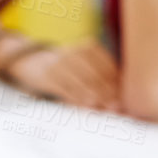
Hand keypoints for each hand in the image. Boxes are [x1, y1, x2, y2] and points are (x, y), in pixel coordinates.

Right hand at [6, 38, 121, 111]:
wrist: (33, 62)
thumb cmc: (69, 67)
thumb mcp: (86, 63)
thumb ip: (103, 76)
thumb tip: (121, 99)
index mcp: (88, 46)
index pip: (108, 67)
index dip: (117, 85)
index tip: (124, 99)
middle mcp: (74, 52)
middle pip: (96, 76)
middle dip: (108, 94)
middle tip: (117, 109)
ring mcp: (59, 63)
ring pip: (83, 84)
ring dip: (95, 99)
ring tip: (105, 111)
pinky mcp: (47, 76)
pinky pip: (67, 91)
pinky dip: (78, 101)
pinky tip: (86, 109)